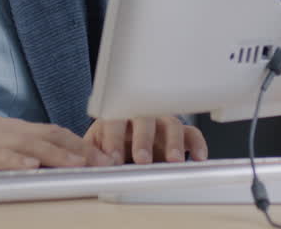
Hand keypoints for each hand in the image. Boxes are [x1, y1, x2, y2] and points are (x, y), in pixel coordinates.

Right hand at [0, 114, 112, 172]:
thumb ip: (33, 149)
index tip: (106, 156)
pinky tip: (30, 166)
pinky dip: (16, 160)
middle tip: (103, 162)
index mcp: (24, 130)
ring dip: (57, 154)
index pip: (60, 134)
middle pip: (53, 136)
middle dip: (81, 149)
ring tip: (77, 164)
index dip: (84, 143)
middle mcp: (15, 132)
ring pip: (31, 145)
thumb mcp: (9, 143)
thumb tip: (66, 162)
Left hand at [85, 116, 208, 164]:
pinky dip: (197, 144)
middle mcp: (142, 117)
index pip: (115, 121)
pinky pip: (192, 134)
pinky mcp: (180, 134)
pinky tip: (198, 158)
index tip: (113, 158)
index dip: (114, 138)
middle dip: (143, 139)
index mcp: (117, 117)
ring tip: (173, 161)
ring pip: (171, 125)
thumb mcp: (95, 147)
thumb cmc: (110, 144)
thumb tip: (82, 163)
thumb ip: (90, 155)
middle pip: (145, 119)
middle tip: (141, 159)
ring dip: (173, 143)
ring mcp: (162, 124)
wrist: (124, 144)